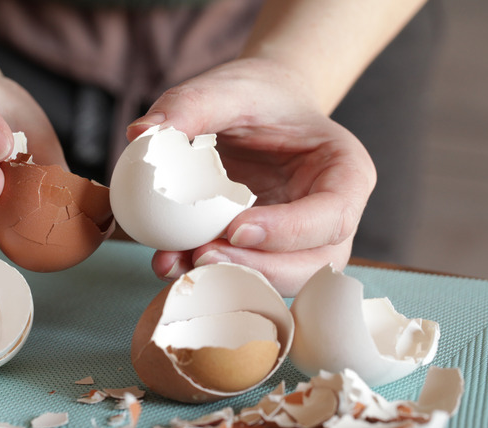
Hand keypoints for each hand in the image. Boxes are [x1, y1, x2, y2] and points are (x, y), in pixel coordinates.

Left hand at [127, 58, 375, 295]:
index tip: (235, 228)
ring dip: (229, 280)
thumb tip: (141, 134)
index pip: (331, 215)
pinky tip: (170, 261)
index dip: (287, 232)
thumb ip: (191, 105)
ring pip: (279, 280)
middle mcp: (332, 216)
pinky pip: (247, 275)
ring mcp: (303, 241)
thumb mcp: (228, 87)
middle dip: (257, 269)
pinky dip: (210, 274)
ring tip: (174, 262)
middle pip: (313, 264)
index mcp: (346, 172)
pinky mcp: (268, 253)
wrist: (259, 110)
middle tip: (201, 255)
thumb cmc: (256, 95)